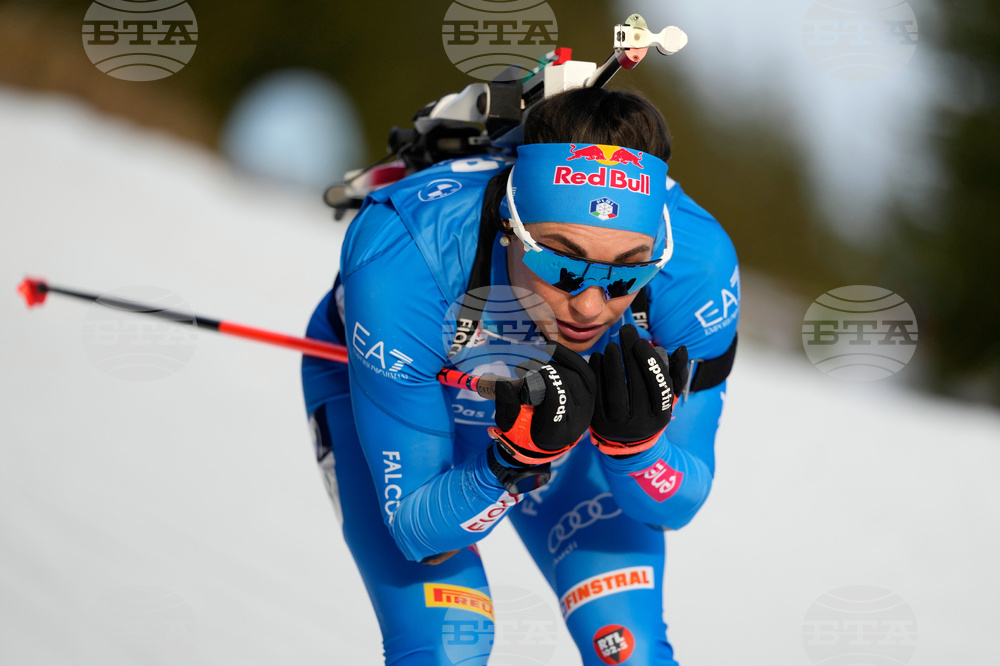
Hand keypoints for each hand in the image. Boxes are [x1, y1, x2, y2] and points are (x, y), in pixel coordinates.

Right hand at [488, 343, 596, 466]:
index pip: (558, 400)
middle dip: (546, 371)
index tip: (526, 374)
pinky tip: (555, 350)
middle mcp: (578, 420)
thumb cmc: (524, 432)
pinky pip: (587, 373)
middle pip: (568, 384)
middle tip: (526, 368)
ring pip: (579, 376)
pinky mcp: (591, 398)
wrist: (545, 442)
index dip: (544, 382)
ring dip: (559, 362)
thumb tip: (504, 383)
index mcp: (558, 431)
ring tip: (541, 358)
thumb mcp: (509, 424)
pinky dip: (572, 358)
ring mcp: (588, 408)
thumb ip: (506, 404)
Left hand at [589, 325, 688, 456]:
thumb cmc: (649, 409)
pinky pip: (597, 396)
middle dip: (631, 356)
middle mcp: (640, 423)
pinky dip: (597, 374)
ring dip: (613, 365)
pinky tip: (597, 357)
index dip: (651, 363)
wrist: (625, 442)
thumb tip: (682, 349)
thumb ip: (676, 373)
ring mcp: (618, 425)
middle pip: (637, 386)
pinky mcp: (598, 423)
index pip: (659, 387)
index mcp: (661, 416)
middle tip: (626, 331)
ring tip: (612, 345)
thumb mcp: (666, 396)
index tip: (642, 341)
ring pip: (615, 393)